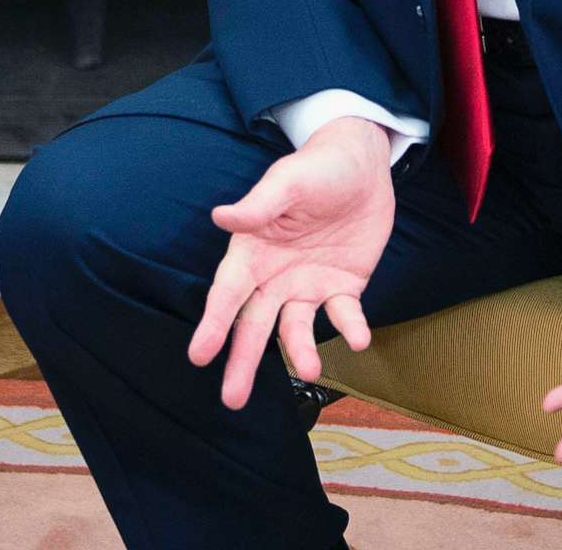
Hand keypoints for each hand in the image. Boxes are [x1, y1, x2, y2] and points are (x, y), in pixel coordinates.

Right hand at [187, 116, 392, 409]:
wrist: (363, 162)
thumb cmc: (316, 166)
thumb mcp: (287, 181)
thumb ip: (258, 206)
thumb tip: (221, 217)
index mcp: (252, 250)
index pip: (228, 293)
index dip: (214, 323)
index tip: (199, 355)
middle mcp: (275, 275)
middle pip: (254, 324)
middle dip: (242, 361)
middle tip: (232, 399)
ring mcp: (308, 284)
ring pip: (296, 328)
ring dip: (300, 350)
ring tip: (309, 369)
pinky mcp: (343, 286)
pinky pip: (343, 315)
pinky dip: (350, 328)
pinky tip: (358, 338)